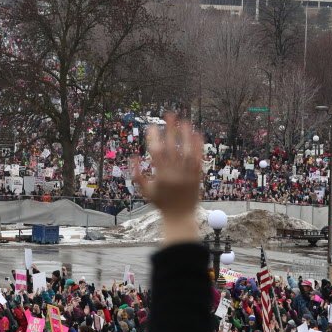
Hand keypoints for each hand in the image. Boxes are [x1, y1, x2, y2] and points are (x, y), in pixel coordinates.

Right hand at [131, 112, 201, 244]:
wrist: (180, 217)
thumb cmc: (160, 204)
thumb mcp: (145, 191)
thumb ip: (137, 174)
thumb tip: (132, 157)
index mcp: (161, 176)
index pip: (156, 152)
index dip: (154, 138)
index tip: (151, 126)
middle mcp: (175, 174)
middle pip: (173, 147)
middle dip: (170, 129)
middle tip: (169, 115)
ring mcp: (188, 175)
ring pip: (188, 150)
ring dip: (186, 135)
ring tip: (184, 121)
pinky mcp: (197, 176)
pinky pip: (198, 158)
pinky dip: (198, 145)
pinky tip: (197, 133)